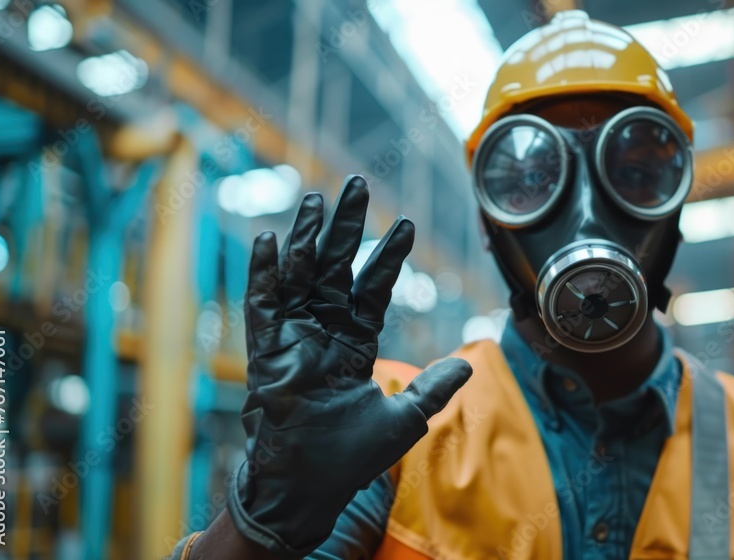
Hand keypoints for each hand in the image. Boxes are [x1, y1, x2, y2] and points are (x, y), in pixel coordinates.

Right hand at [226, 175, 471, 556]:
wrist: (311, 486)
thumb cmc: (351, 456)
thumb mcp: (404, 418)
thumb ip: (432, 388)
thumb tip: (469, 364)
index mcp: (356, 341)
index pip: (374, 287)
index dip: (388, 256)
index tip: (405, 224)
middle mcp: (324, 331)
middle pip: (335, 266)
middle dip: (346, 227)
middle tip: (356, 184)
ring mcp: (294, 337)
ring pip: (300, 276)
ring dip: (307, 238)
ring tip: (316, 200)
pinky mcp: (267, 351)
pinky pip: (264, 306)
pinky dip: (265, 274)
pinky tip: (270, 240)